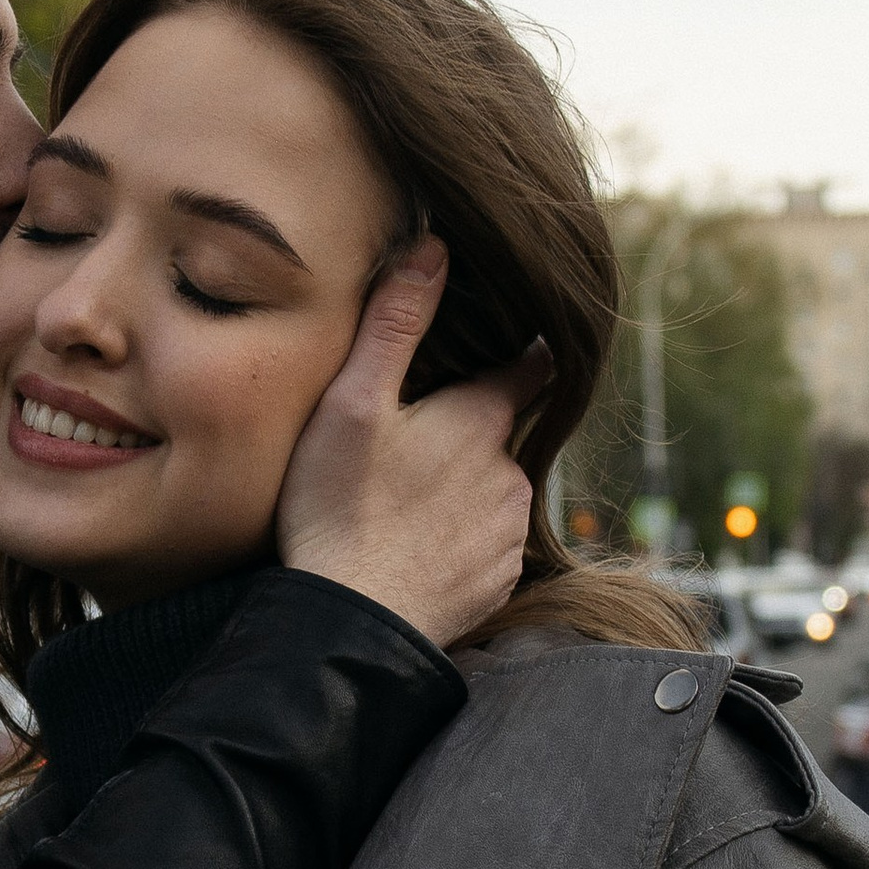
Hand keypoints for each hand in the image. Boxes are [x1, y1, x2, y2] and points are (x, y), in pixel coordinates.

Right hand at [276, 239, 542, 646]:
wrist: (349, 623)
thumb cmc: (339, 508)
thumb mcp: (353, 403)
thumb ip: (396, 323)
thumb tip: (435, 245)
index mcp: (481, 422)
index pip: (529, 368)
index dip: (519, 351)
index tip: (508, 342)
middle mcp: (511, 475)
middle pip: (502, 433)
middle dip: (470, 429)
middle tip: (416, 436)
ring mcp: (507, 533)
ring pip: (495, 491)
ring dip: (464, 488)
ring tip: (405, 498)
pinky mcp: (496, 583)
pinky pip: (486, 546)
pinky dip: (459, 540)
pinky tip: (414, 545)